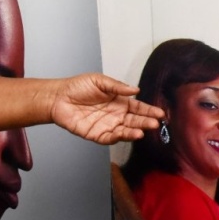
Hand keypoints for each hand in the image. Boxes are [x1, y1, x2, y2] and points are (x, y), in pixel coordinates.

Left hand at [49, 73, 163, 143]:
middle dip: (145, 122)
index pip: (137, 107)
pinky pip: (110, 138)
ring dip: (134, 131)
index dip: (148, 110)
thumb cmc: (77, 86)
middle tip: (155, 123)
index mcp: (118, 101)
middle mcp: (115, 115)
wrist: (58, 97)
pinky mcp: (97, 134)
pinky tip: (126, 134)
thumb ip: (117, 86)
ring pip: (125, 131)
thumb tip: (135, 89)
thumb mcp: (99, 81)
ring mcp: (107, 125)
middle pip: (134, 120)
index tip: (160, 113)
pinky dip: (119, 137)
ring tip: (143, 130)